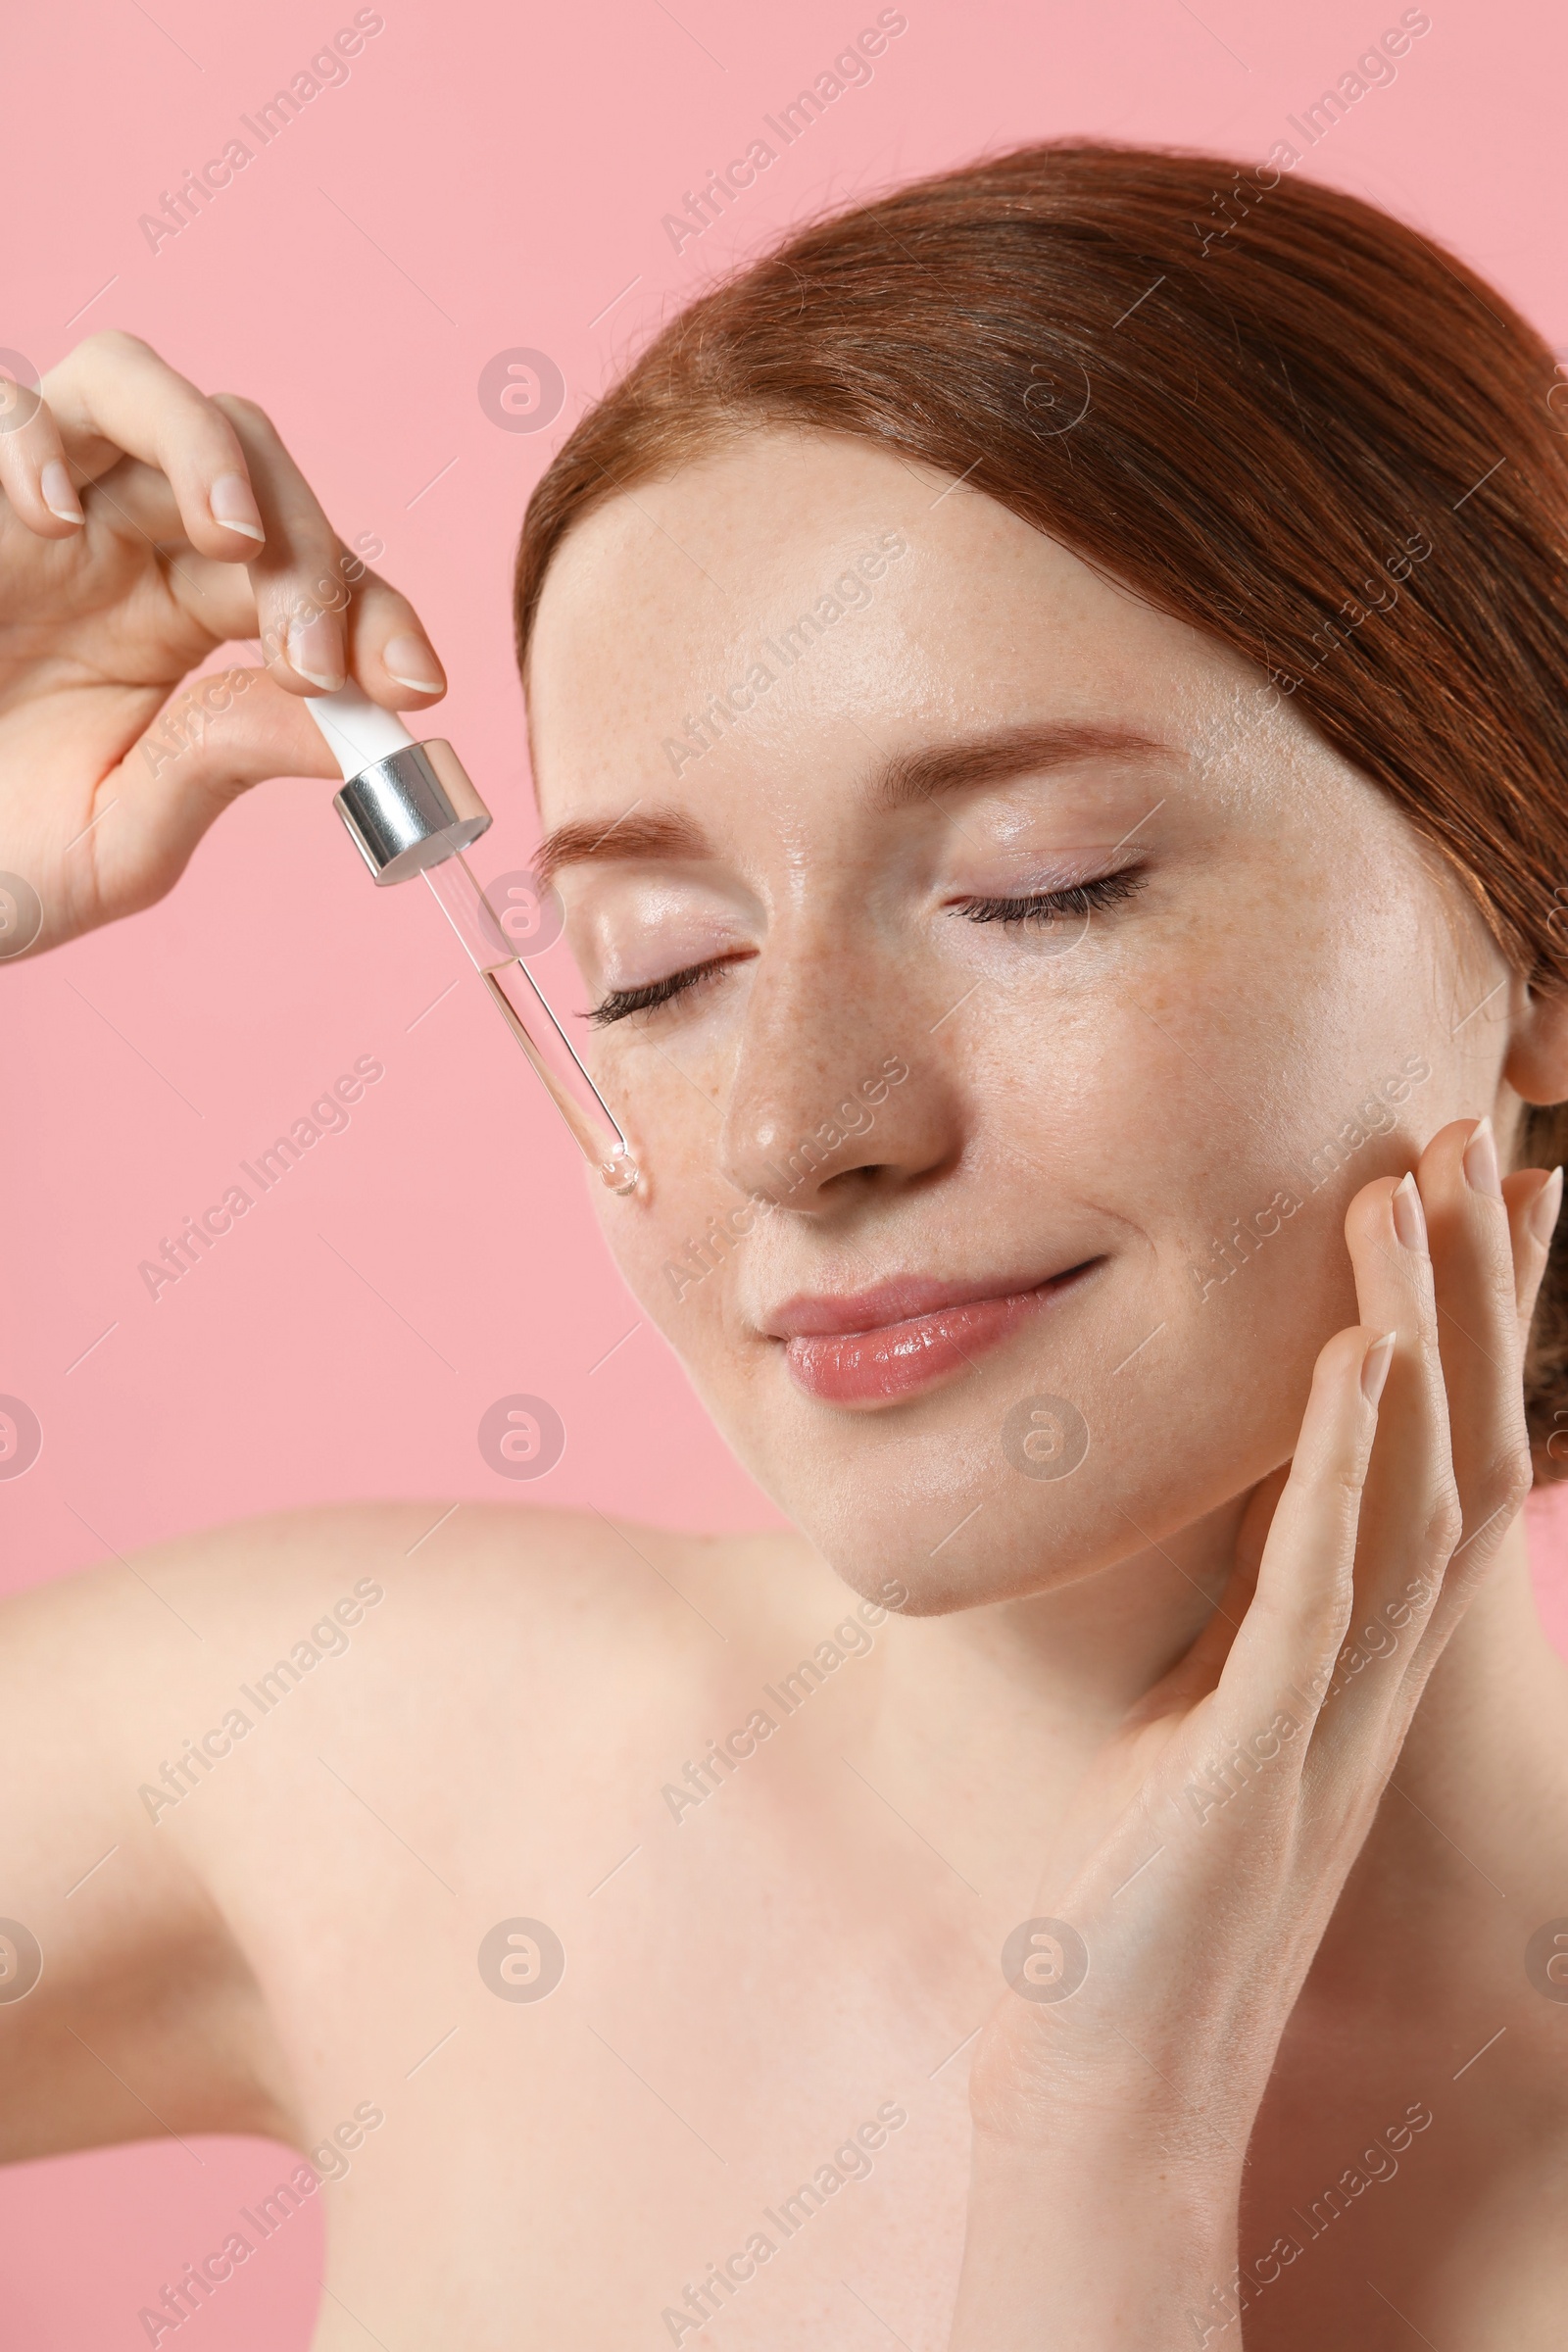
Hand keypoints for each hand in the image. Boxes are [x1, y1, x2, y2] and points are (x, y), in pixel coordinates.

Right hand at [0, 330, 446, 956]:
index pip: (309, 575)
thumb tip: (360, 730)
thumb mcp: (124, 831)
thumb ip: (227, 759)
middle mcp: (123, 540)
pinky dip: (36, 438)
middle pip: (251, 463)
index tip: (416, 688)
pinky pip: (9, 408)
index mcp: (183, 616)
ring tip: (235, 541)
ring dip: (208, 449)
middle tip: (311, 658)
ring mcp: (39, 507)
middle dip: (306, 551)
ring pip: (140, 387)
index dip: (376, 614)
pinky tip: (53, 517)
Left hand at [948, 1118, 1560, 2346]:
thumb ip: (1225, 1610)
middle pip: (1455, 1441)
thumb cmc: (1132, 1886)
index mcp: (1354, 1652)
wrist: (1104, 2069)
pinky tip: (1355, 1352)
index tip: (1498, 1181)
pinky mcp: (1260, 1756)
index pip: (1442, 1453)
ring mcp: (1329, 1711)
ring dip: (1421, 1329)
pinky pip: (1319, 1588)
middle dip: (1472, 1284)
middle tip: (1478, 1129)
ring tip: (1416, 1182)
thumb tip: (1214, 1507)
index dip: (1481, 1319)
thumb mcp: (1194, 1714)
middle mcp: (1371, 1670)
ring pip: (1411, 1486)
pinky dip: (1344, 1464)